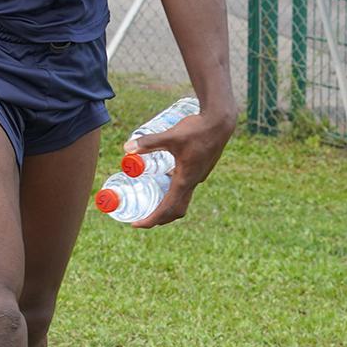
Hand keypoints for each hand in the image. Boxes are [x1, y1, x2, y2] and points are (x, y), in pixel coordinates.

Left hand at [126, 105, 235, 227]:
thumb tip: (126, 149)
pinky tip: (164, 174)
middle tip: (142, 216)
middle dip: (160, 217)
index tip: (136, 224)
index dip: (151, 219)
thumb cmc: (197, 130)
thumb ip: (148, 142)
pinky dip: (174, 188)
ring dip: (167, 203)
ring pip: (182, 197)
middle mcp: (193, 181)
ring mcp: (198, 175)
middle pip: (177, 209)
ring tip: (150, 198)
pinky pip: (186, 184)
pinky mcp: (200, 168)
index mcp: (185, 180)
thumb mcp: (170, 136)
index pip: (167, 208)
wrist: (220, 122)